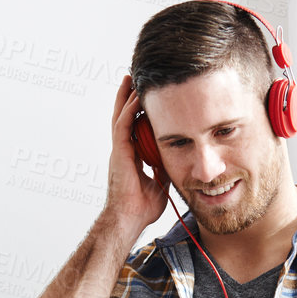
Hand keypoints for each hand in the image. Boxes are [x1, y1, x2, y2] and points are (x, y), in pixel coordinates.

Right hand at [106, 74, 170, 235]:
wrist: (129, 219)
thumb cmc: (141, 208)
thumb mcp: (160, 182)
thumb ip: (164, 168)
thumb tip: (177, 159)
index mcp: (131, 157)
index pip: (135, 128)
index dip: (138, 112)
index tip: (146, 97)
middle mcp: (123, 151)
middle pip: (124, 117)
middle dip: (128, 97)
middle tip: (134, 78)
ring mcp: (119, 151)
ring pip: (120, 116)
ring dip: (126, 96)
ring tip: (131, 78)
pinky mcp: (119, 153)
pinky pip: (123, 125)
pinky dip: (129, 109)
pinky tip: (135, 95)